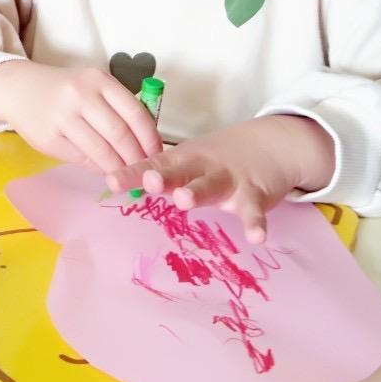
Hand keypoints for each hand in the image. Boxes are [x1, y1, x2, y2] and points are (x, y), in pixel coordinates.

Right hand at [0, 61, 161, 171]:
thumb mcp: (92, 86)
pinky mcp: (49, 138)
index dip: (150, 138)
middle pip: (120, 134)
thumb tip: (146, 143)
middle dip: (137, 158)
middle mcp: (81, 95)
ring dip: (119, 168)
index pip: (135, 112)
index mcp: (99, 80)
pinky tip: (105, 170)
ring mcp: (63, 117)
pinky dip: (98, 168)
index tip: (157, 154)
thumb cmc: (64, 90)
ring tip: (127, 175)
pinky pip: (82, 159)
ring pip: (102, 151)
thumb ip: (117, 107)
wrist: (19, 89)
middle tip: (145, 171)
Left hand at [106, 114, 335, 243]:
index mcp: (180, 160)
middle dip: (163, 178)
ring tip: (184, 201)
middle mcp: (200, 168)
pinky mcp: (254, 193)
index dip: (132, 174)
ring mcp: (228, 179)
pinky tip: (255, 238)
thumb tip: (117, 183)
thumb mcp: (186, 161)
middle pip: (179, 172)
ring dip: (197, 192)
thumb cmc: (215, 158)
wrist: (269, 144)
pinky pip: (254, 211)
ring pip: (211, 186)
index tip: (111, 181)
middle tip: (149, 183)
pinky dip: (255, 223)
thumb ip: (159, 174)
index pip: (151, 166)